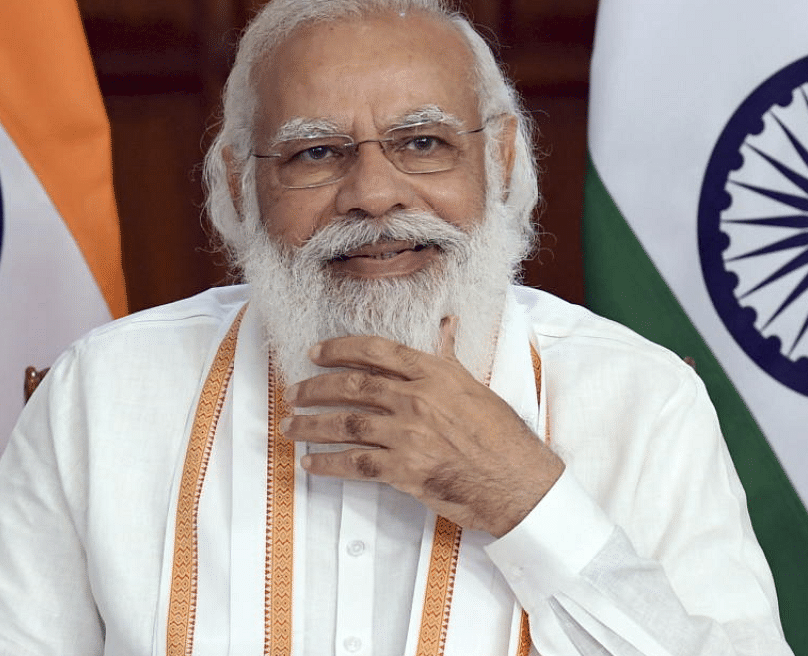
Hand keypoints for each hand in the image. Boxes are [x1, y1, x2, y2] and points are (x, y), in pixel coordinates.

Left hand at [280, 317, 564, 536]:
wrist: (516, 481)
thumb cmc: (502, 436)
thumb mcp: (474, 387)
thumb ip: (448, 357)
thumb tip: (446, 325)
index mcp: (434, 374)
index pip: (377, 351)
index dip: (340, 349)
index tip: (316, 353)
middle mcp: (417, 399)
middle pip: (352, 386)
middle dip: (316, 388)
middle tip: (294, 392)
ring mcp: (408, 434)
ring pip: (346, 423)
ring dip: (312, 424)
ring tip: (291, 425)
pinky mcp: (404, 469)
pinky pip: (354, 463)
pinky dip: (327, 463)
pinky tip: (310, 464)